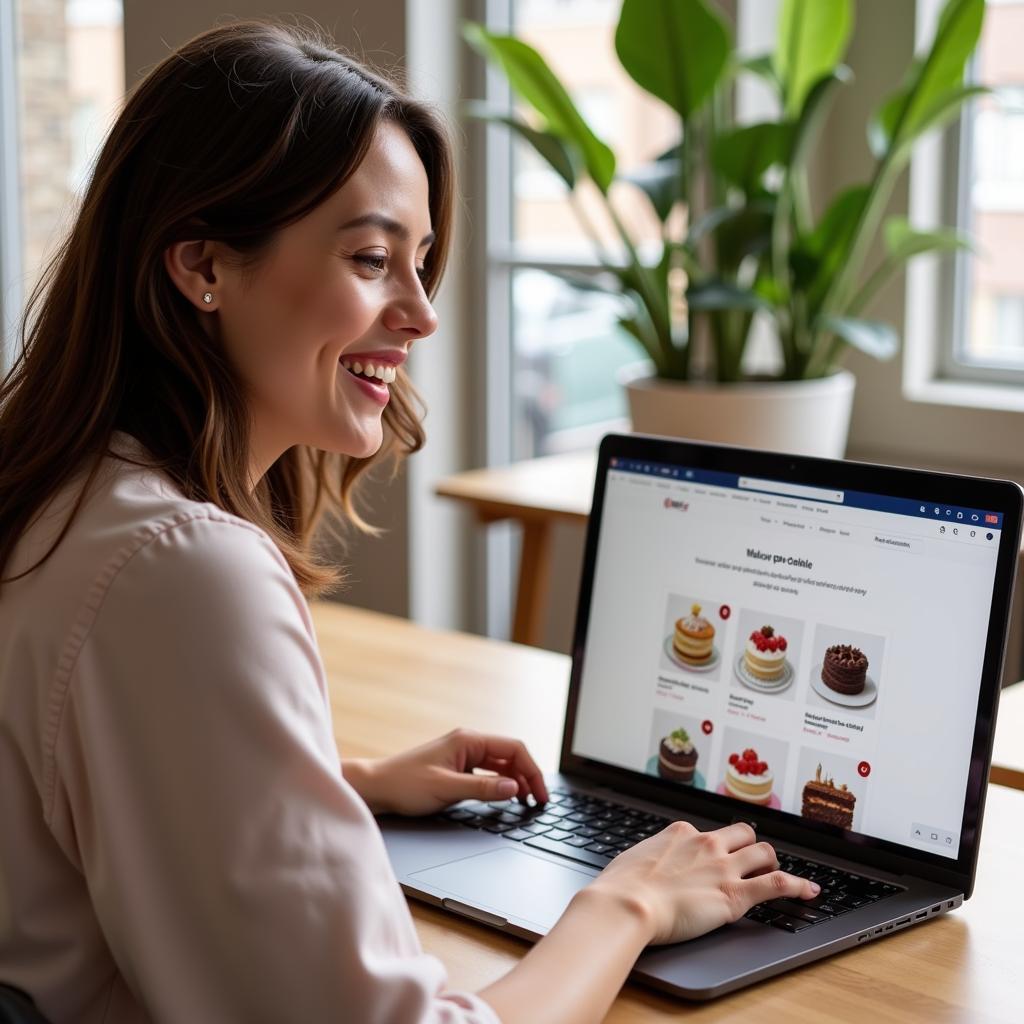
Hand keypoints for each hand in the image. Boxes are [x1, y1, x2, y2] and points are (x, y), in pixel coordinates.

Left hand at [344, 728, 548, 816]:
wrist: (376, 787)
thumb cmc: (405, 785)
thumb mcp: (447, 789)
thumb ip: (483, 788)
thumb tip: (515, 788)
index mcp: (468, 740)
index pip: (514, 748)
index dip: (532, 770)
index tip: (540, 794)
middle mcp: (468, 742)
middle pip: (510, 755)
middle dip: (527, 776)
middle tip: (538, 802)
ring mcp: (463, 754)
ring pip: (500, 764)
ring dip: (516, 780)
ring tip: (527, 801)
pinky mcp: (457, 766)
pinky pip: (488, 772)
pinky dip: (500, 783)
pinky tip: (505, 797)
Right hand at [584, 820, 819, 944]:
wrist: (628, 904)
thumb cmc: (622, 887)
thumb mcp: (635, 860)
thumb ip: (652, 859)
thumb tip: (649, 865)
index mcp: (681, 832)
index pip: (708, 832)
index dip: (715, 846)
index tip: (716, 856)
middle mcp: (706, 843)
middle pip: (744, 833)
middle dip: (750, 846)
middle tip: (752, 862)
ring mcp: (724, 867)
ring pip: (764, 852)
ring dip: (772, 863)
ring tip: (776, 874)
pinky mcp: (735, 894)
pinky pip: (778, 884)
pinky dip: (798, 886)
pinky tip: (810, 891)